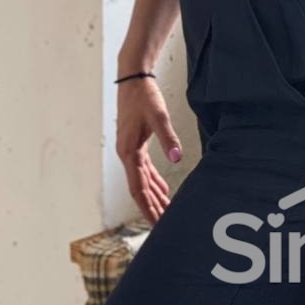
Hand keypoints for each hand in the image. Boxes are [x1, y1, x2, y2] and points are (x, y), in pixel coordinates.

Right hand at [114, 76, 182, 223]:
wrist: (133, 79)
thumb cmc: (144, 96)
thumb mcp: (158, 116)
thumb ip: (168, 138)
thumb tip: (177, 158)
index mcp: (129, 152)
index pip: (138, 189)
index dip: (148, 207)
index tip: (156, 223)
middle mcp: (127, 154)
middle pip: (140, 188)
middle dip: (152, 207)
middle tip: (164, 225)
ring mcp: (130, 150)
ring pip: (142, 180)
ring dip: (154, 196)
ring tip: (166, 212)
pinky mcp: (136, 144)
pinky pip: (145, 170)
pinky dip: (154, 181)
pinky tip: (163, 190)